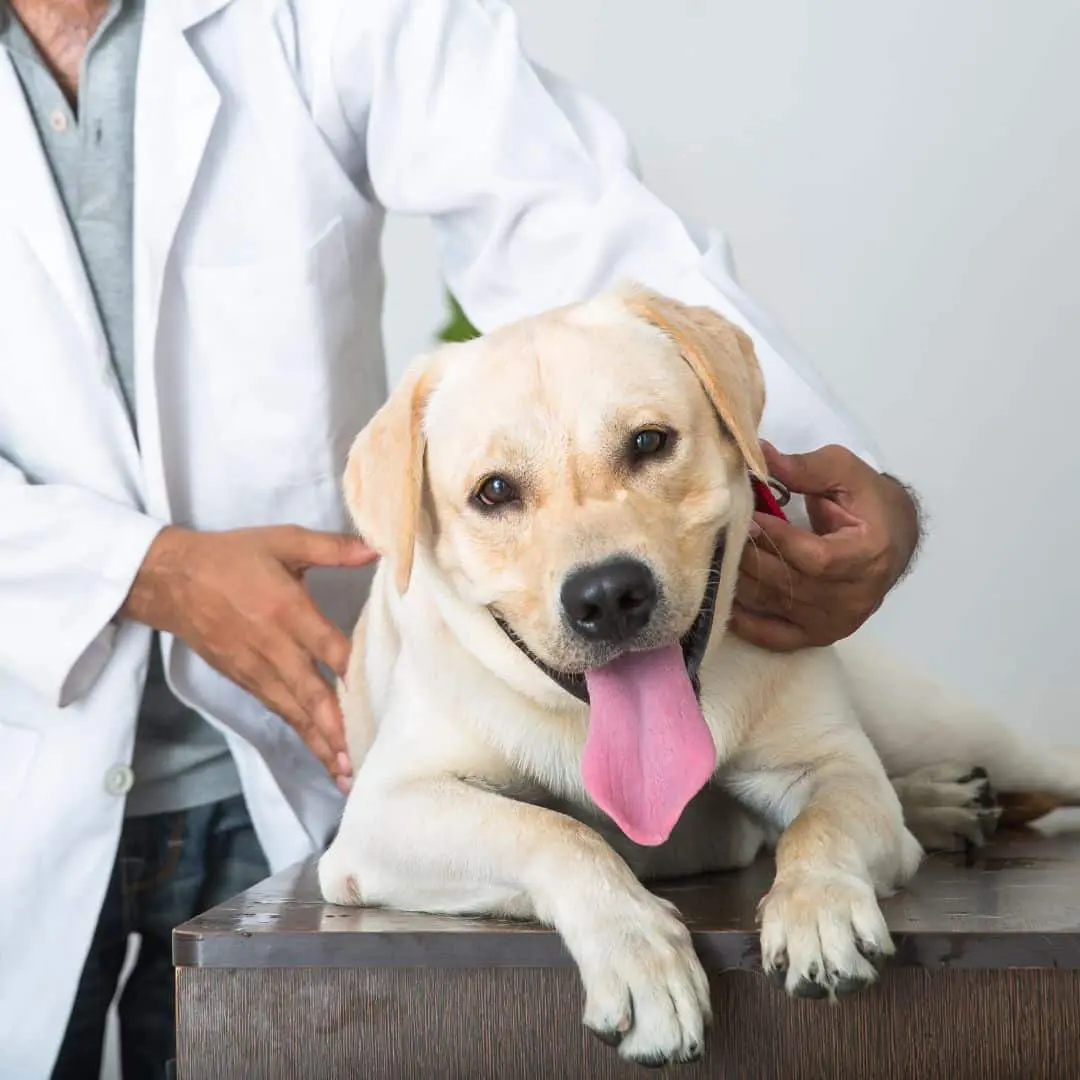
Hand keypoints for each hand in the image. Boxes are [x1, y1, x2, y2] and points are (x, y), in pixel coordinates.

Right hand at [120, 525, 377, 788]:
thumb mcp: (282, 541)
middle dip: (334, 729)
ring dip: (320, 743)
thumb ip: (330, 547)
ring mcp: (257, 670)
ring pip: (295, 712)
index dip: (352, 671)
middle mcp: (274, 649)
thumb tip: (376, 549)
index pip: (327, 647)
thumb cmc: (232, 558)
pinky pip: (280, 711)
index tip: (377, 697)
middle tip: (359, 760)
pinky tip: (321, 752)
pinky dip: (301, 734)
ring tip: (346, 774)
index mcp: (287, 611)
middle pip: (310, 694)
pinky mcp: (246, 681)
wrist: (171, 581)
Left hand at [731, 443, 920, 650]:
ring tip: (715, 553)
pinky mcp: (817, 635)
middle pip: (788, 584)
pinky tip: (723, 597)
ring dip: (740, 580)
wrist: (894, 539)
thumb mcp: (844, 473)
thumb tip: (759, 456)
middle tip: (721, 532)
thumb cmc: (868, 501)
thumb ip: (804, 468)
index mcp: (869, 555)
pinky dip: (744, 621)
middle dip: (750, 556)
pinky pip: (773, 636)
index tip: (747, 518)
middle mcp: (854, 597)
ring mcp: (835, 622)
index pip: (815, 558)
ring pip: (774, 605)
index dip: (777, 540)